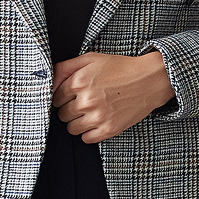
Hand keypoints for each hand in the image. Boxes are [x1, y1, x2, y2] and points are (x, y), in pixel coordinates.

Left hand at [51, 51, 174, 140]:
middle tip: (83, 103)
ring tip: (90, 113)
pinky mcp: (108, 129)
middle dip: (69, 109)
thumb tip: (49, 82)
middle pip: (62, 114)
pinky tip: (97, 121)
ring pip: (71, 128)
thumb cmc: (120, 68)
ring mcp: (97, 116)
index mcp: (79, 81)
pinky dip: (89, 133)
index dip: (62, 97)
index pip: (55, 98)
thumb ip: (66, 67)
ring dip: (77, 122)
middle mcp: (86, 100)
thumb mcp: (91, 59)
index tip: (71, 96)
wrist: (149, 80)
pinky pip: (86, 139)